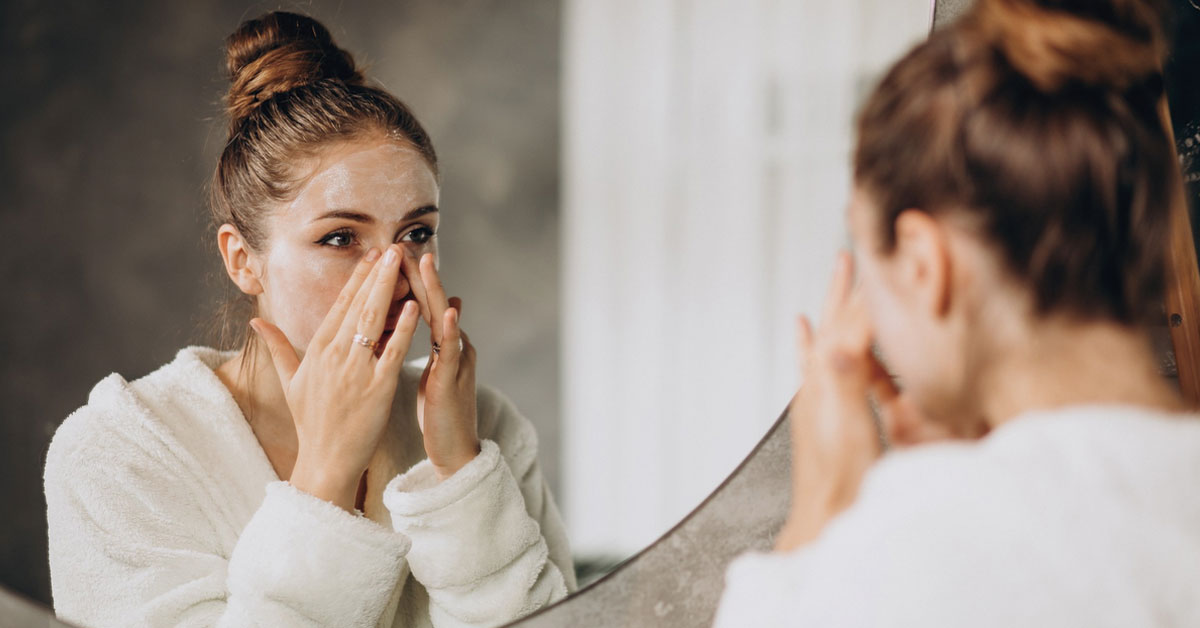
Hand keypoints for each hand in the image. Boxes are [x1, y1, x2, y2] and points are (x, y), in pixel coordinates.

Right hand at [251, 245, 420, 510]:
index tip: (371, 255)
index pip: (339, 306)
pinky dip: (403, 328)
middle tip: (392, 247)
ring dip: (389, 289)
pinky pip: (392, 352)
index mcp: (316, 351)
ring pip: (374, 321)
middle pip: (358, 305)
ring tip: (402, 263)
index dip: (357, 278)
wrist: (326, 461)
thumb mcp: (291, 381)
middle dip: (376, 273)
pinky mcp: (377, 388)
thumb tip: (257, 320)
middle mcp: (334, 356)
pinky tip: (414, 306)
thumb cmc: (312, 422)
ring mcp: (356, 371)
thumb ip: (278, 347)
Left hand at [402, 251, 480, 479]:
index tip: (389, 255)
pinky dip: (452, 330)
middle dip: (419, 274)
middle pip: (433, 303)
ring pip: (445, 319)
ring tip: (426, 263)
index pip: (420, 304)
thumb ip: (431, 341)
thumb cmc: (441, 410)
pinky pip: (452, 353)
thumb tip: (435, 312)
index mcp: (439, 343)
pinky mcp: (455, 381)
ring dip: (436, 290)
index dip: (406, 280)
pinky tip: (448, 312)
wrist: (456, 448)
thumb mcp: (433, 370)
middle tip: (404, 245)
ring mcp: (456, 361)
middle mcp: (451, 345)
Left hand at [775, 252, 941, 550]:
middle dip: (845, 289)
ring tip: (838, 278)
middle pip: (834, 323)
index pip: (849, 324)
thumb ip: (844, 379)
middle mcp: (818, 384)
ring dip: (836, 307)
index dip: (866, 293)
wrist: (823, 520)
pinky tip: (805, 331)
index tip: (879, 258)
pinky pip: (816, 365)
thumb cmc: (840, 480)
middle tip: (851, 253)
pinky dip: (812, 342)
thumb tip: (833, 335)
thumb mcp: (849, 424)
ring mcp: (818, 398)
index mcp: (827, 382)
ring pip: (828, 338)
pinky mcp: (822, 413)